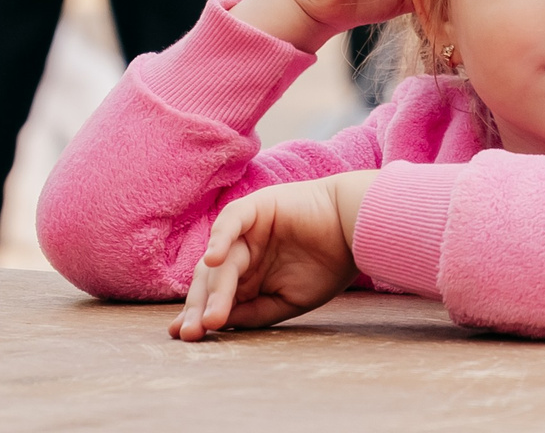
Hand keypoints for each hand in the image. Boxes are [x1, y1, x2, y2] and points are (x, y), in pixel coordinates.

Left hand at [171, 170, 377, 340]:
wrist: (360, 231)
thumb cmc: (331, 265)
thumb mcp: (289, 301)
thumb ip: (255, 312)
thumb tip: (220, 324)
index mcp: (250, 272)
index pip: (215, 293)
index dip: (198, 313)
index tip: (184, 337)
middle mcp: (243, 250)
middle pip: (210, 279)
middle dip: (198, 307)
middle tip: (190, 334)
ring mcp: (248, 229)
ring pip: (220, 261)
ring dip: (213, 290)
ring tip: (210, 319)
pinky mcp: (257, 207)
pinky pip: (231, 221)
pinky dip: (221, 239)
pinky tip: (215, 260)